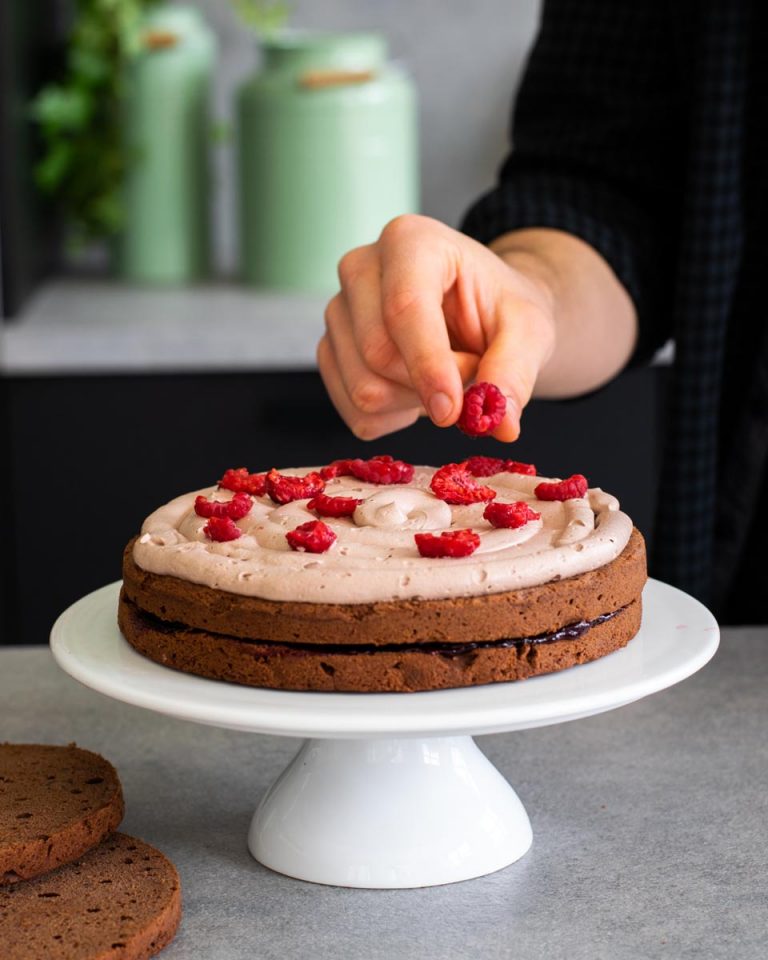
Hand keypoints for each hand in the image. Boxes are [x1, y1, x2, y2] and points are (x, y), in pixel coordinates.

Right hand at [317, 214, 556, 441]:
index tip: (452, 411)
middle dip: (430, 382)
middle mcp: (360, 268)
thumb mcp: (529, 331)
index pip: (403, 307)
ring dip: (413, 402)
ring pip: (363, 388)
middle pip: (377, 354)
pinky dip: (394, 418)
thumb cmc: (499, 311)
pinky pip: (354, 412)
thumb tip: (500, 424)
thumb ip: (515, 371)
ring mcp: (338, 312)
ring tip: (441, 375)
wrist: (479, 314)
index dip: (427, 365)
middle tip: (468, 369)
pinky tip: (415, 391)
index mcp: (410, 241)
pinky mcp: (330, 352)